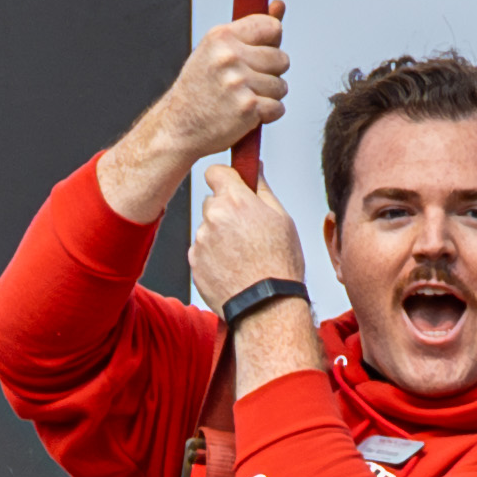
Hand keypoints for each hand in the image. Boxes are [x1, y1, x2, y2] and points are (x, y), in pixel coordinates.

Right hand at [102, 5, 289, 220]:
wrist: (178, 127)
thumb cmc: (200, 88)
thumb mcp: (217, 51)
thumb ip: (252, 30)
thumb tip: (279, 5)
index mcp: (221, 36)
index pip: (271, 27)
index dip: (271, 42)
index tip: (259, 53)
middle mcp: (229, 56)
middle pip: (281, 59)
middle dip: (270, 73)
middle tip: (245, 83)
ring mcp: (238, 83)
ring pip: (281, 86)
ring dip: (268, 96)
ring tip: (242, 99)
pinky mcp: (247, 108)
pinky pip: (278, 108)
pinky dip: (267, 114)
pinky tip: (245, 114)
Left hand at [190, 167, 308, 311]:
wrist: (266, 306)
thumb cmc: (279, 265)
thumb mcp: (282, 219)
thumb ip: (262, 189)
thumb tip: (255, 170)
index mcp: (234, 201)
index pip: (215, 171)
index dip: (225, 179)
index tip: (232, 186)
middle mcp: (212, 217)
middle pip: (212, 202)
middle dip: (225, 210)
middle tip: (247, 230)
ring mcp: (201, 241)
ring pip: (207, 228)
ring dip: (220, 236)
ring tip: (243, 255)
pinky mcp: (194, 262)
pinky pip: (202, 251)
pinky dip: (213, 256)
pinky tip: (233, 268)